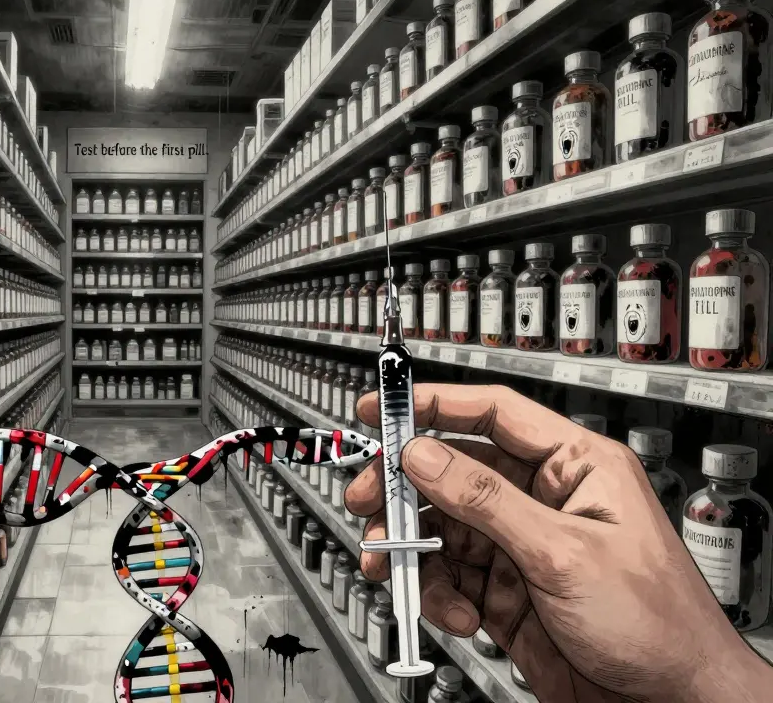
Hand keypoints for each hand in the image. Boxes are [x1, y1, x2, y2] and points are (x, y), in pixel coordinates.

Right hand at [344, 384, 771, 702]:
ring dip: (413, 550)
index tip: (382, 407)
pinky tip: (455, 613)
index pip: (493, 414)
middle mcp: (543, 501)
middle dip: (404, 487)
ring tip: (397, 568)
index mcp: (575, 468)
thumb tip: (426, 455)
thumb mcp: (564, 551)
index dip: (432, 404)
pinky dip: (437, 594)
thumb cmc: (658, 625)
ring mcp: (520, 547)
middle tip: (369, 500)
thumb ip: (486, 500)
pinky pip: (447, 577)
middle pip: (452, 471)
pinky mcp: (503, 593)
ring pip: (440, 528)